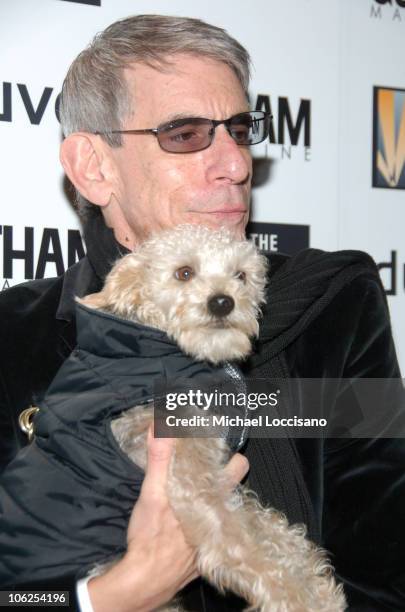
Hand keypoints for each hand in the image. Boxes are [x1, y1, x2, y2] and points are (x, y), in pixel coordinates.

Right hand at [88, 427, 248, 611]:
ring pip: (221, 507)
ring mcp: (213, 534)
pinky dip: (200, 517)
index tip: (218, 442)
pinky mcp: (203, 550)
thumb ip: (159, 458)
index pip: (235, 468)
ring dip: (209, 496)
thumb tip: (160, 426)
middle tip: (206, 464)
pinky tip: (185, 516)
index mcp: (212, 498)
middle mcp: (219, 516)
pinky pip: (208, 527)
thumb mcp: (153, 492)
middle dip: (224, 472)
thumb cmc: (151, 536)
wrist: (146, 579)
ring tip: (192, 486)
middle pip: (231, 487)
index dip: (230, 454)